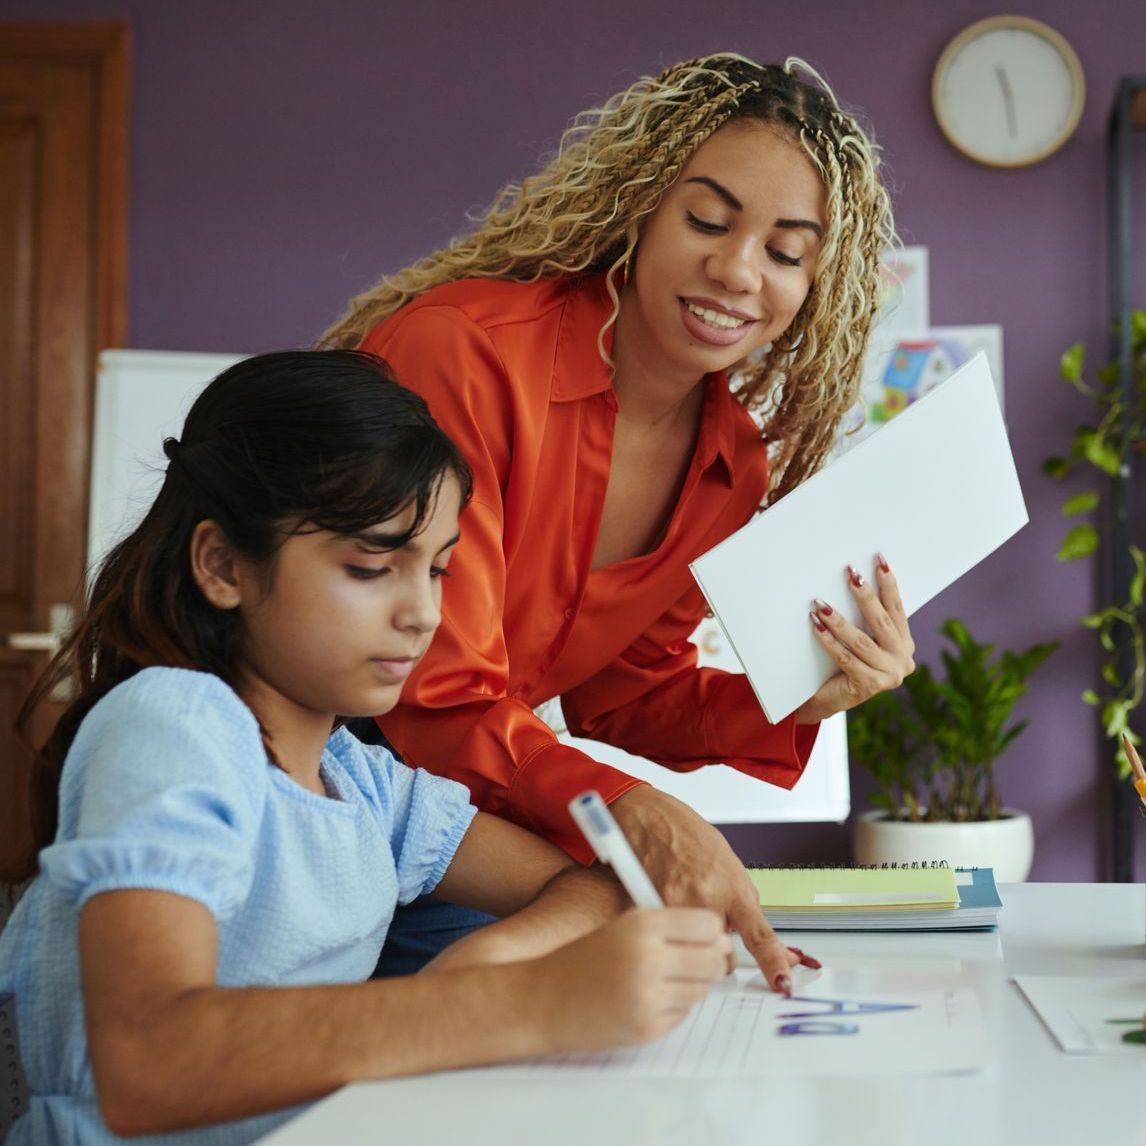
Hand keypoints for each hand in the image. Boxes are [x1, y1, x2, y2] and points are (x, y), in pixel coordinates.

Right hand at [530, 907, 729, 1051]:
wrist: (541, 1000)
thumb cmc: (581, 960)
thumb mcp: (622, 927)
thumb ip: (667, 928)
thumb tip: (719, 937)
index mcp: (641, 925)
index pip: (707, 925)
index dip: (711, 932)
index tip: (707, 937)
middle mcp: (648, 959)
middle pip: (713, 960)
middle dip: (710, 962)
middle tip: (695, 962)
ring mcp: (648, 997)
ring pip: (702, 990)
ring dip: (691, 985)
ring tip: (662, 980)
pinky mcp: (647, 1028)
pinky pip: (683, 1014)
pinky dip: (673, 1007)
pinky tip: (646, 999)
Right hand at [609, 785, 817, 991]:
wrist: (652, 817)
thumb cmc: (690, 836)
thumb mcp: (729, 865)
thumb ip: (745, 905)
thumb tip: (766, 942)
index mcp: (733, 888)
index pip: (759, 935)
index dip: (773, 962)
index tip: (783, 983)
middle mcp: (708, 899)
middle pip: (723, 958)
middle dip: (720, 952)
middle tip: (711, 928)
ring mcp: (680, 907)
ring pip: (695, 952)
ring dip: (694, 944)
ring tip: (686, 911)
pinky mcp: (654, 910)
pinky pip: (670, 939)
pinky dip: (670, 932)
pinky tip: (668, 907)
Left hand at [794, 555, 915, 724]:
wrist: (827, 699)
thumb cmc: (841, 663)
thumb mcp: (860, 639)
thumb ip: (865, 619)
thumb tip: (853, 578)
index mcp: (904, 644)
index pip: (896, 608)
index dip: (888, 584)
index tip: (879, 560)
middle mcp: (903, 659)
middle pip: (881, 621)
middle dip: (865, 595)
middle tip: (850, 574)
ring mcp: (889, 675)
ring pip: (861, 641)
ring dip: (839, 620)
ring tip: (821, 603)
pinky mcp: (869, 686)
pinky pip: (845, 657)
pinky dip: (829, 640)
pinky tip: (816, 626)